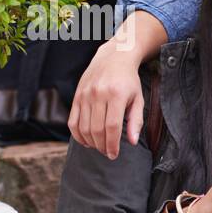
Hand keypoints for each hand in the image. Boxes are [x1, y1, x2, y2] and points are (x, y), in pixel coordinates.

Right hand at [68, 32, 149, 159]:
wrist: (113, 58)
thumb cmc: (129, 81)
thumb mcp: (138, 99)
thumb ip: (136, 121)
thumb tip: (132, 142)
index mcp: (116, 95)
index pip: (112, 127)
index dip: (112, 144)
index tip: (114, 155)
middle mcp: (98, 94)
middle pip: (96, 129)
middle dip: (102, 146)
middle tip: (107, 153)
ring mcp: (85, 95)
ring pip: (84, 127)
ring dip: (91, 142)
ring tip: (99, 147)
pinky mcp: (77, 96)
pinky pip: (73, 120)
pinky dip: (77, 134)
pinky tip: (86, 141)